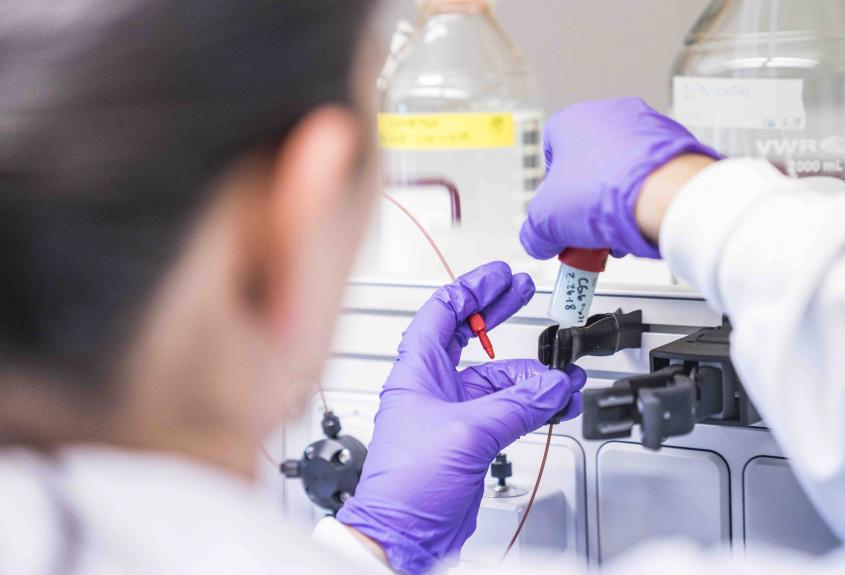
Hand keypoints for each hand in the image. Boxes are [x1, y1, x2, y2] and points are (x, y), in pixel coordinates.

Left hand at [336, 261, 584, 573]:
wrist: (405, 532)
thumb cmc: (406, 484)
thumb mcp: (467, 432)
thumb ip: (515, 404)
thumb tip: (552, 385)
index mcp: (416, 370)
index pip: (442, 312)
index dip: (473, 289)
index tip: (500, 275)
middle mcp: (432, 386)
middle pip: (466, 334)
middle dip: (496, 311)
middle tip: (523, 291)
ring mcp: (452, 411)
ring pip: (496, 378)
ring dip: (530, 374)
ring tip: (561, 373)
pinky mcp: (469, 436)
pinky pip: (505, 408)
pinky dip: (531, 403)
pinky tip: (555, 400)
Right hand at [519, 97, 719, 259]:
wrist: (665, 194)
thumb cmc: (603, 192)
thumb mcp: (545, 222)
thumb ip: (535, 232)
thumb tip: (539, 242)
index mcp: (572, 120)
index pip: (551, 157)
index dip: (553, 192)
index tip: (560, 216)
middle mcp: (610, 114)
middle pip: (589, 167)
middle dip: (587, 202)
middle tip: (589, 229)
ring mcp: (647, 126)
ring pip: (621, 172)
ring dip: (617, 203)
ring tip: (618, 231)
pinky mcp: (676, 143)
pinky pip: (652, 174)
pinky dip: (646, 198)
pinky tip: (643, 220)